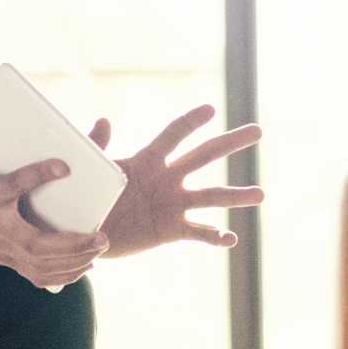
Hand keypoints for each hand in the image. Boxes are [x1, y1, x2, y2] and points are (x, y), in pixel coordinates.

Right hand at [0, 91, 108, 288]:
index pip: (12, 187)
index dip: (38, 175)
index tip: (65, 166)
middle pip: (35, 244)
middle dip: (70, 243)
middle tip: (100, 234)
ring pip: (39, 265)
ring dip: (73, 261)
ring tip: (99, 245)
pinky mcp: (3, 259)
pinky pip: (35, 276)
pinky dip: (62, 276)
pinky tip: (84, 267)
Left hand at [89, 104, 263, 257]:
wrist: (86, 234)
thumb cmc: (89, 196)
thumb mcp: (93, 171)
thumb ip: (98, 147)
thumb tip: (104, 120)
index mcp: (148, 160)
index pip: (173, 135)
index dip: (191, 122)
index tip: (211, 109)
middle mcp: (167, 179)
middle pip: (204, 156)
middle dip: (230, 143)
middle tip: (257, 131)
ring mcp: (173, 204)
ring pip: (210, 196)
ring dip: (235, 195)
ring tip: (260, 194)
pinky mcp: (172, 230)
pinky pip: (198, 232)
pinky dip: (215, 236)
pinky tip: (231, 239)